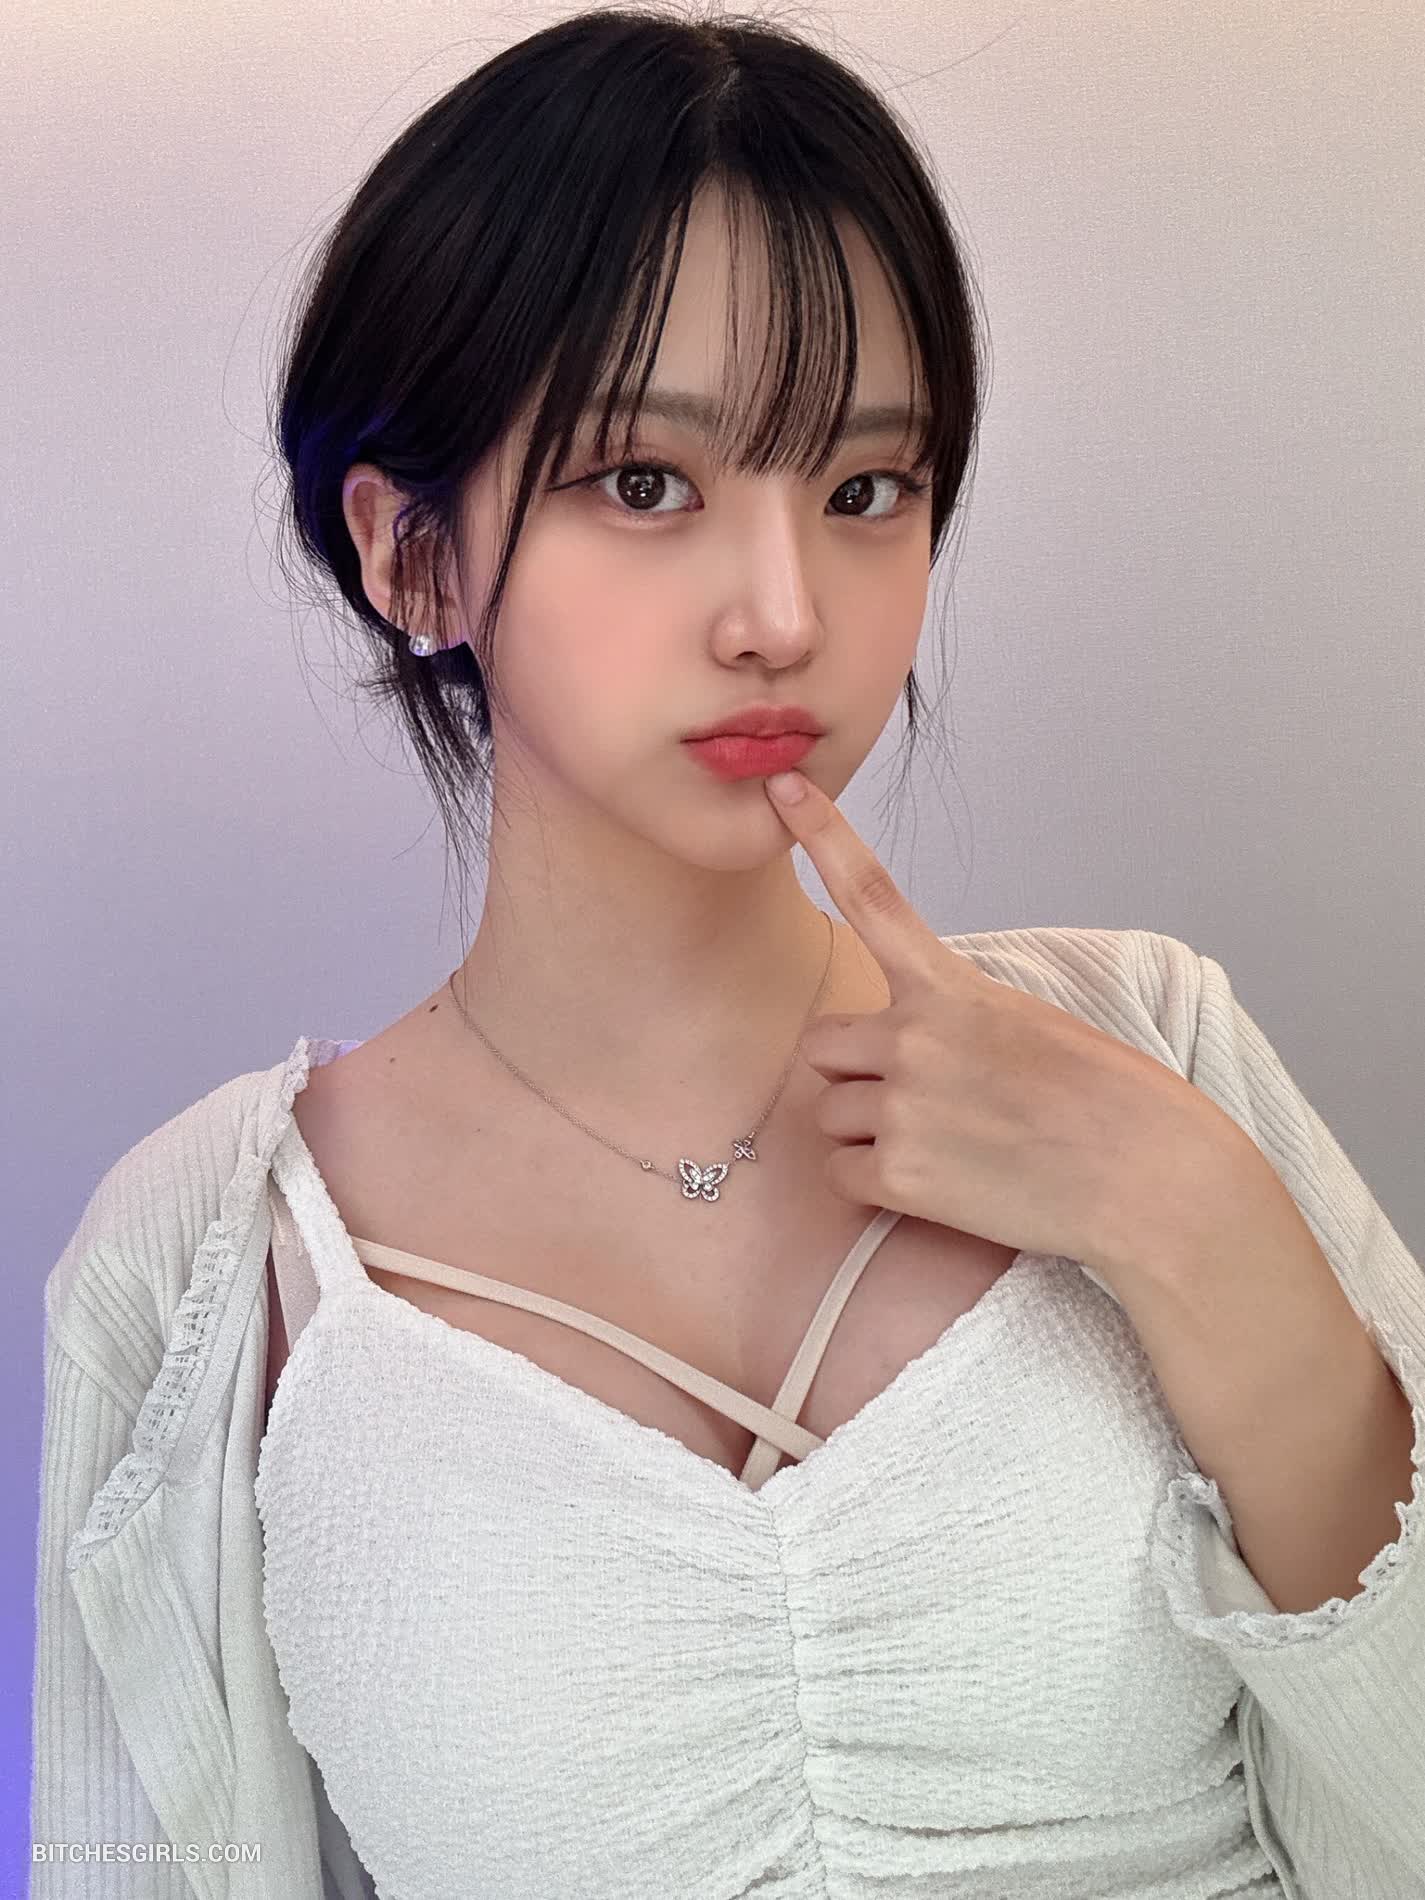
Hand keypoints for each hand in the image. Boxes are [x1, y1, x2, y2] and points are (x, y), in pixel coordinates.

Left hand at [764, 768, 1232, 1288]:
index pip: (873, 897)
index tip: (784, 787)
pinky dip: (875, 1185)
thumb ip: (954, 1023)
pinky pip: (841, 1175)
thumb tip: (902, 1055)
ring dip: (869, 1133)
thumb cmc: (1107, 1105)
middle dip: (854, 1074)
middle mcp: (915, 1038)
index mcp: (953, 989)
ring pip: (831, 1114)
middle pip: (824, 1046)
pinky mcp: (901, 1176)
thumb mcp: (1030, 1028)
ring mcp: (903, 1107)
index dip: (824, 836)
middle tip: (923, 1102)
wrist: (1149, 1177)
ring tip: (948, 1148)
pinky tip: (941, 1185)